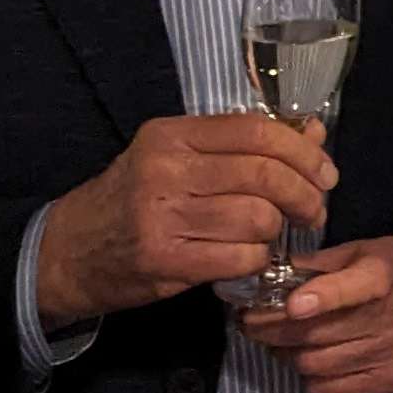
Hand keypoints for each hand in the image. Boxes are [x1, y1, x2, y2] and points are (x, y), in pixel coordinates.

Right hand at [31, 114, 337, 327]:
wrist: (68, 251)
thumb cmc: (133, 199)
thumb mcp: (178, 159)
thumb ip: (243, 146)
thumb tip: (313, 134)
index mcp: (171, 135)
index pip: (258, 132)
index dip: (304, 153)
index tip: (325, 174)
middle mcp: (165, 169)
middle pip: (267, 175)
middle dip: (305, 196)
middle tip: (313, 212)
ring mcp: (161, 215)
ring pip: (258, 218)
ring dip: (277, 232)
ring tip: (269, 236)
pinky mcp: (163, 258)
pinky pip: (240, 257)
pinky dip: (256, 260)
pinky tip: (248, 258)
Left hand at [233, 237, 392, 392]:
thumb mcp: (373, 252)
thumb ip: (324, 263)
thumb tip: (271, 273)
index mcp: (386, 275)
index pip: (354, 288)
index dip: (322, 296)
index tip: (292, 304)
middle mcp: (389, 319)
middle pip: (313, 332)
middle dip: (269, 327)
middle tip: (250, 321)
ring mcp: (387, 357)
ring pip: (312, 363)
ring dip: (284, 353)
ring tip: (278, 341)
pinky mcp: (385, 385)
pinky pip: (327, 390)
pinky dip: (308, 377)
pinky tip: (309, 362)